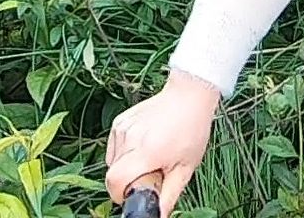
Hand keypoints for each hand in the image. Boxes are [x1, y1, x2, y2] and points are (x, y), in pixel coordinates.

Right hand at [105, 70, 220, 215]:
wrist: (189, 96)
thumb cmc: (192, 130)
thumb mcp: (185, 168)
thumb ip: (170, 195)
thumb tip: (160, 215)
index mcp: (147, 151)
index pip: (115, 181)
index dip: (121, 194)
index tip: (136, 194)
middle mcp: (130, 138)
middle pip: (112, 173)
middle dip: (126, 182)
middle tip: (148, 175)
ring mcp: (122, 128)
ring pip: (111, 161)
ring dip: (125, 167)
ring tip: (149, 158)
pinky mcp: (119, 121)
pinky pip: (113, 148)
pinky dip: (123, 154)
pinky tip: (142, 146)